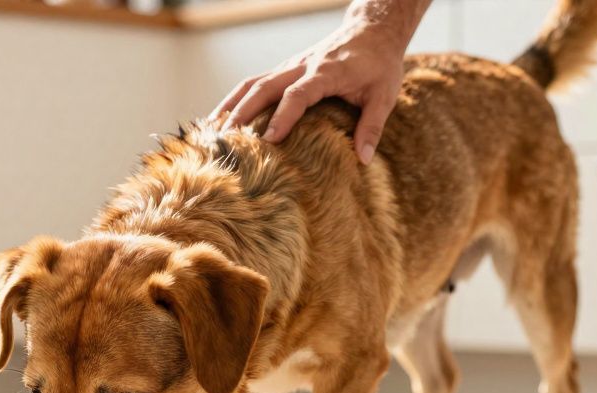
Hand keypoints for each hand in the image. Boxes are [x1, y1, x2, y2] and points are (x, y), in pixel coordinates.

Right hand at [212, 0, 428, 163]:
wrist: (372, 30)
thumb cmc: (379, 65)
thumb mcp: (384, 95)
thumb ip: (372, 127)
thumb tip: (363, 160)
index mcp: (326, 73)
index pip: (299, 94)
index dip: (283, 116)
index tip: (270, 140)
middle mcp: (301, 66)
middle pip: (264, 87)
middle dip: (243, 113)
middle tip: (227, 140)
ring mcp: (289, 66)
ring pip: (252, 83)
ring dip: (230, 105)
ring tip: (212, 131)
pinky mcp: (284, 69)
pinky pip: (254, 83)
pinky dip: (234, 100)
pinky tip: (220, 118)